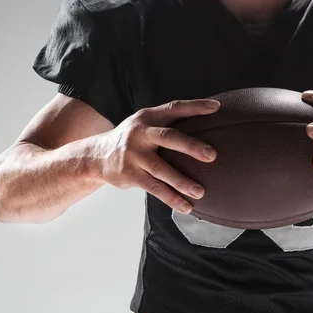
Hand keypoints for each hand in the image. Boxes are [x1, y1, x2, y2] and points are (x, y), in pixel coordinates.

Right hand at [95, 99, 219, 214]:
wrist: (95, 156)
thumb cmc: (132, 139)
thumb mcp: (145, 123)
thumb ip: (168, 124)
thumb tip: (205, 126)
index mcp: (148, 117)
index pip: (174, 108)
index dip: (195, 107)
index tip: (216, 108)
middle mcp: (141, 133)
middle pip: (168, 138)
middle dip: (191, 146)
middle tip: (212, 155)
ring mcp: (134, 155)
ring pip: (161, 169)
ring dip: (182, 181)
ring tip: (200, 191)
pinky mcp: (130, 175)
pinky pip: (154, 188)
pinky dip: (171, 198)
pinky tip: (185, 206)